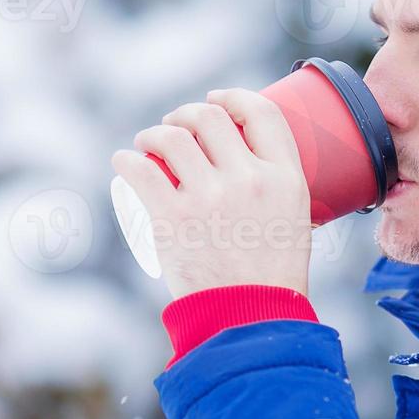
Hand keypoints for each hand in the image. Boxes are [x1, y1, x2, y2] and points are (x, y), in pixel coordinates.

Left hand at [111, 89, 311, 301]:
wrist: (251, 321)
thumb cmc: (272, 277)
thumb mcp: (295, 221)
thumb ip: (276, 188)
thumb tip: (246, 163)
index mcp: (285, 178)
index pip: (262, 112)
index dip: (234, 98)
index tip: (217, 101)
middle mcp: (249, 180)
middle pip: (211, 117)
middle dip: (186, 114)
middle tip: (175, 126)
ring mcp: (209, 197)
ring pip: (172, 136)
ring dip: (153, 133)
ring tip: (148, 143)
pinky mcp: (173, 218)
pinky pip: (140, 169)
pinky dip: (127, 159)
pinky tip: (124, 161)